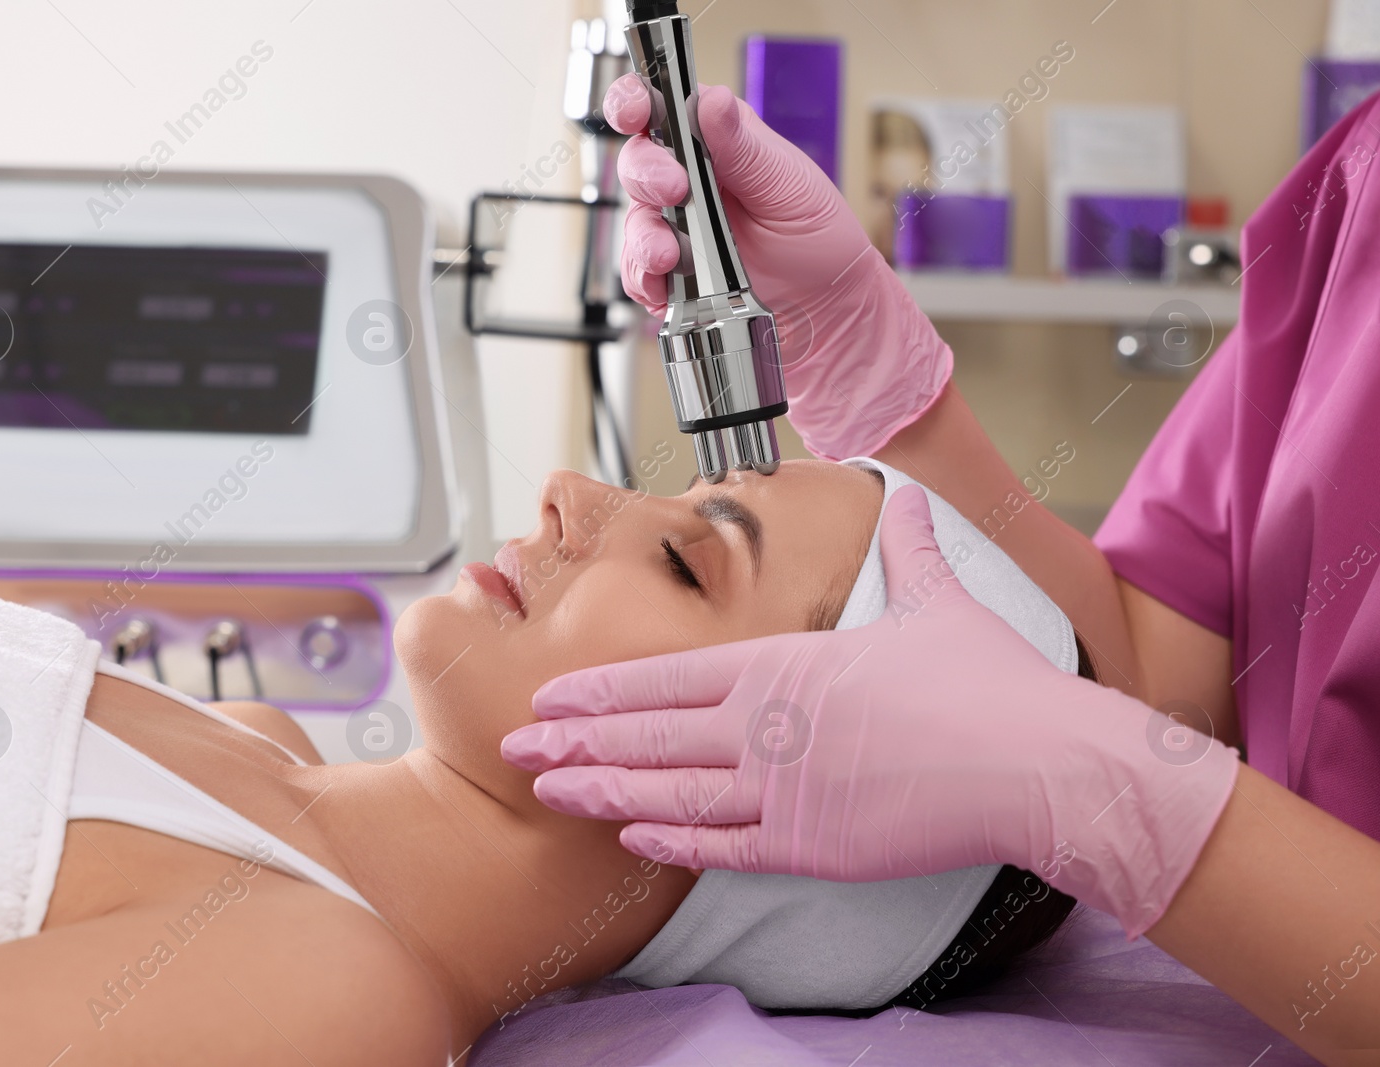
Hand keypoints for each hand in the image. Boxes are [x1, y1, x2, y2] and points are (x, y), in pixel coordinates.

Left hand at [502, 486, 1240, 938]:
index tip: (551, 693)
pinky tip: (632, 834)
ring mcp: (785, 789)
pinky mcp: (814, 843)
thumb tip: (908, 496)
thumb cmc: (988, 683)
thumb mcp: (937, 599)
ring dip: (602, 790)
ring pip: (668, 792)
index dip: (600, 689)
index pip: (664, 676)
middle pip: (645, 735)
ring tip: (550, 790)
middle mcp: (767, 726)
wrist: (1038, 763)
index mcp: (783, 667)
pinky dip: (671, 839)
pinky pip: (723, 845)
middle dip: (573, 740)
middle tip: (514, 744)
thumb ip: (907, 549)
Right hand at [608, 77, 951, 458]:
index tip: (636, 111)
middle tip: (674, 189)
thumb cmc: (818, 242)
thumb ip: (745, 147)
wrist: (826, 313)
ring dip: (645, 235)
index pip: (663, 108)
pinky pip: (638, 273)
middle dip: (646, 173)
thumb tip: (712, 103)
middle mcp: (689, 182)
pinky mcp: (669, 276)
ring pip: (634, 220)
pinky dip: (646, 278)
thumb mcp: (790, 186)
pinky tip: (668, 283)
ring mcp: (675, 229)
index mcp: (717, 143)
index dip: (636, 102)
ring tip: (672, 254)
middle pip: (638, 160)